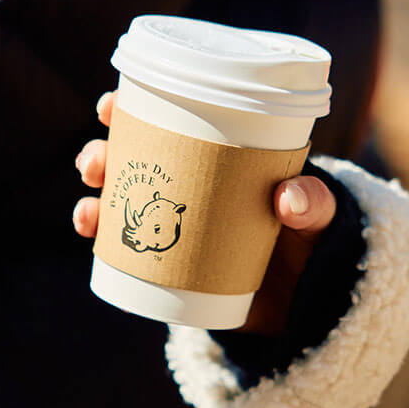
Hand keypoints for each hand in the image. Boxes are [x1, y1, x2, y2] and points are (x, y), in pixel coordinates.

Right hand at [72, 92, 337, 333]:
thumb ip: (315, 204)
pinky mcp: (167, 258)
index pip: (168, 119)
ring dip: (93, 198)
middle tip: (94, 164)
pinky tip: (91, 234)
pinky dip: (102, 237)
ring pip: (120, 199)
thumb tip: (288, 199)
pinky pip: (124, 244)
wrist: (306, 301)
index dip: (131, 107)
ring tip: (87, 213)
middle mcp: (187, 181)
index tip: (109, 106)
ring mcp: (172, 221)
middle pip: (131, 157)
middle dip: (101, 154)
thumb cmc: (313, 244)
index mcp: (217, 154)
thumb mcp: (321, 218)